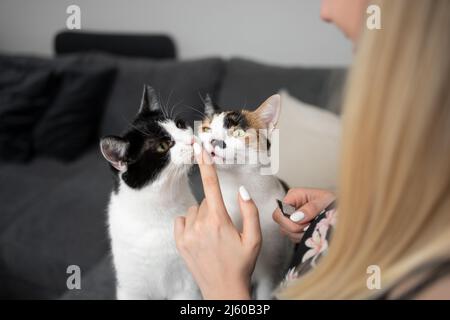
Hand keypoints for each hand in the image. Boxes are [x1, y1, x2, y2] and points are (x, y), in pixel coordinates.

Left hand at [174, 144, 261, 299]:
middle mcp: (200, 225)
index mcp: (219, 221)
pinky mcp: (179, 242)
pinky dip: (190, 223)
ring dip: (203, 216)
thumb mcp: (254, 239)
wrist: (223, 289)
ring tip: (212, 236)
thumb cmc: (241, 264)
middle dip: (215, 208)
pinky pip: (182, 220)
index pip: (211, 185)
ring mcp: (187, 234)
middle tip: (224, 228)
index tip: (200, 148)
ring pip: (194, 210)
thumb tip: (242, 191)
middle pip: (206, 201)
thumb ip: (250, 211)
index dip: (206, 164)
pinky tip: (199, 236)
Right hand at [272, 188, 334, 242]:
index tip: (305, 222)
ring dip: (300, 234)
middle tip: (311, 226)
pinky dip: (302, 237)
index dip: (289, 221)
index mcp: (294, 196)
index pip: (279, 212)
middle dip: (296, 229)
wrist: (341, 209)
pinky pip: (292, 237)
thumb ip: (311, 208)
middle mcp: (290, 207)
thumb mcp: (325, 201)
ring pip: (286, 232)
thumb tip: (296, 217)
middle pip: (281, 224)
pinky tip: (312, 231)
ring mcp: (291, 217)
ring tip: (314, 227)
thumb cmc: (333, 201)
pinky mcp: (295, 227)